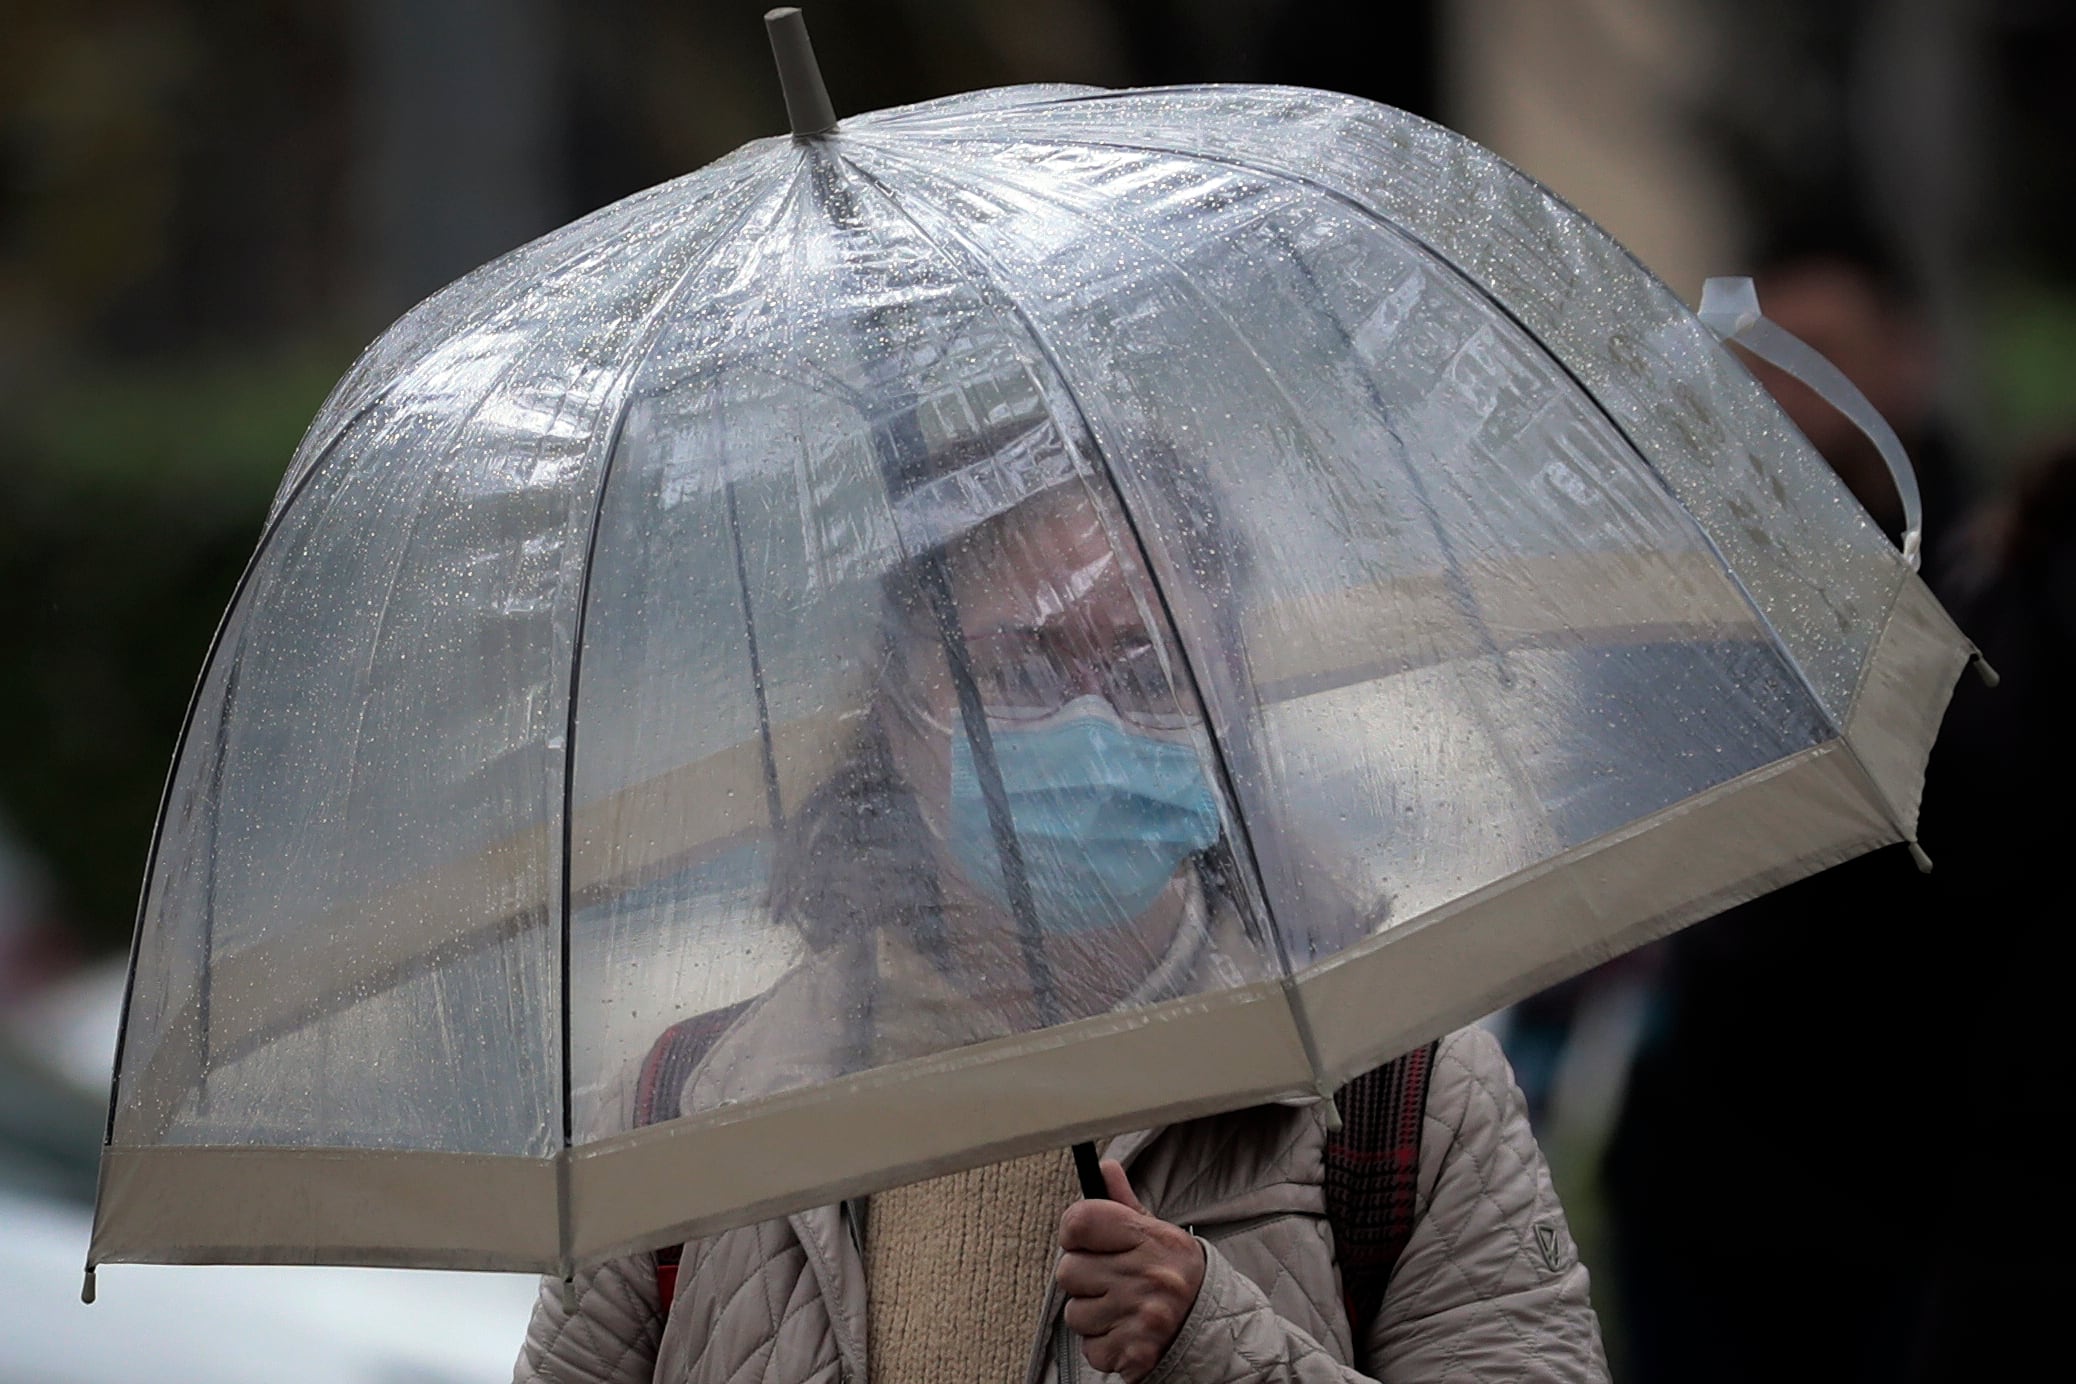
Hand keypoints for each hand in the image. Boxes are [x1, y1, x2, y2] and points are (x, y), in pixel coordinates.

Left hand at [1056, 1158, 1204, 1381]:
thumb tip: (1103, 1166)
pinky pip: (1089, 1349)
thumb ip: (1123, 1203)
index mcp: (1152, 1238)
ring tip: (1121, 1310)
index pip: (1079, 1221)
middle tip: (1109, 1281)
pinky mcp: (1135, 1353)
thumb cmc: (1173, 1275)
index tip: (1081, 1241)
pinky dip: (1103, 1346)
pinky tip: (1125, 1333)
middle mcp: (1149, 1275)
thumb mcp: (1156, 1233)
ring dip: (1092, 1316)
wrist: (1211, 1329)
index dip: (1072, 1231)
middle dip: (1083, 1279)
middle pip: (1067, 1271)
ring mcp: (1142, 1316)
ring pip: (1074, 1314)